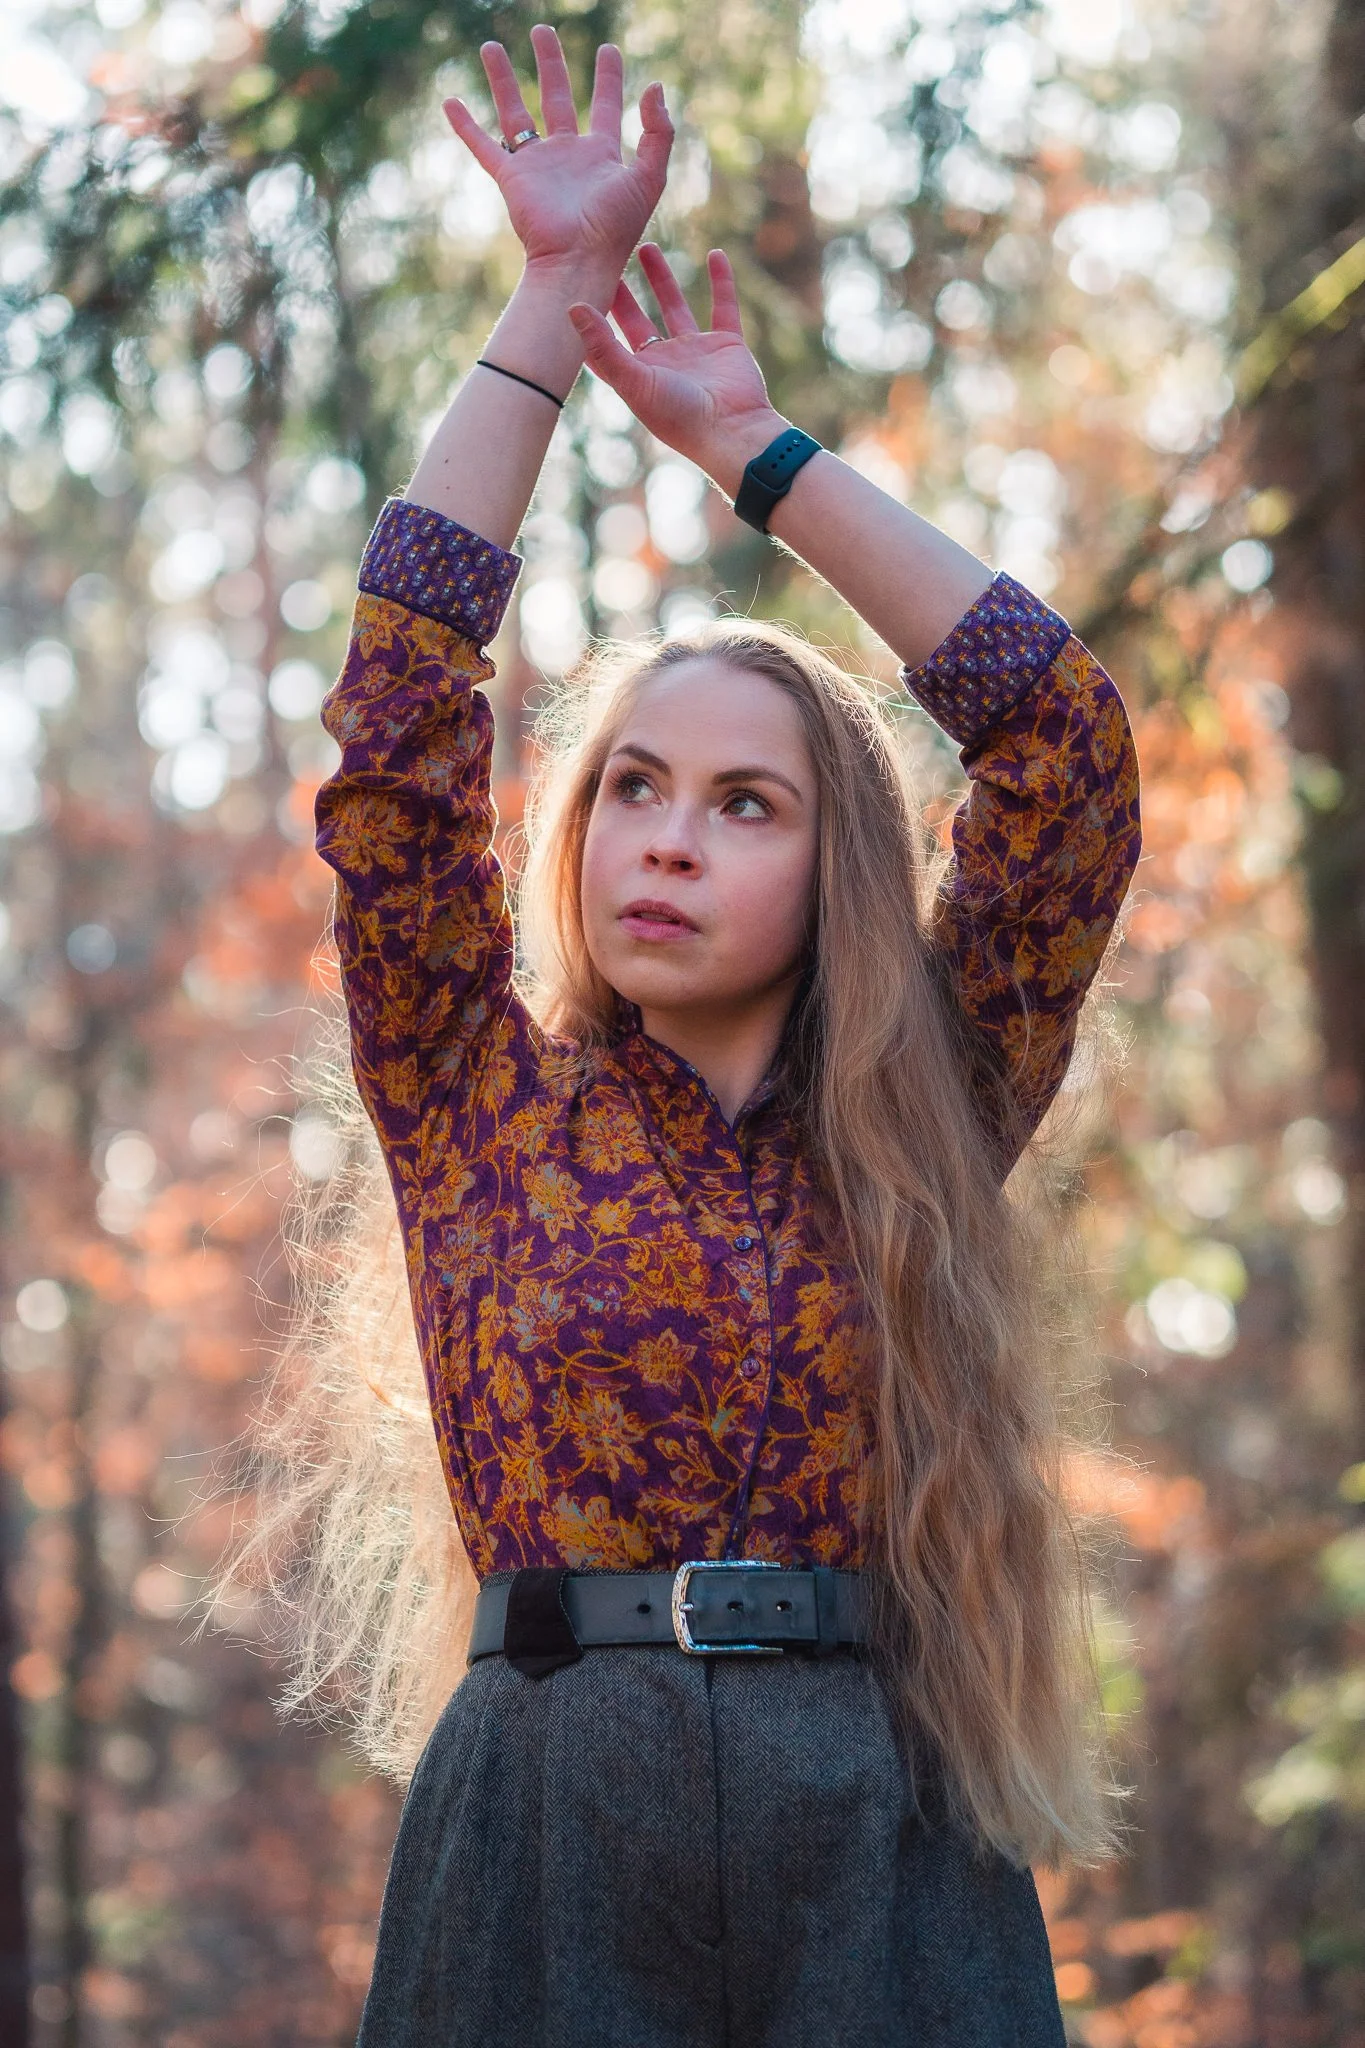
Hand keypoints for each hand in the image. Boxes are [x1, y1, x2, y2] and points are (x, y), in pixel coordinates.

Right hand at [443, 27, 672, 283]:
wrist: (578, 262)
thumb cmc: (616, 229)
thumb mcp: (649, 178)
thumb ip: (658, 133)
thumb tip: (654, 85)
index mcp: (602, 155)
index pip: (606, 106)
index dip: (608, 77)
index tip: (608, 49)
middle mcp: (568, 155)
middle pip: (557, 97)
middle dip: (551, 63)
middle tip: (542, 31)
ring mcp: (538, 166)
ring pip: (515, 112)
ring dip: (502, 80)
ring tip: (490, 46)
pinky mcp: (512, 178)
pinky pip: (484, 146)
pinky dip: (466, 126)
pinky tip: (450, 102)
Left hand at [566, 244, 787, 488]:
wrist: (732, 431)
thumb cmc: (678, 415)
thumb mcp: (633, 380)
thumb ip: (602, 345)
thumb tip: (572, 307)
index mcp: (639, 374)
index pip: (608, 339)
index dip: (593, 315)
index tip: (578, 282)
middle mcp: (664, 362)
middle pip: (638, 318)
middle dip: (624, 291)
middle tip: (607, 255)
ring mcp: (696, 352)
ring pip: (674, 305)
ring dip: (661, 277)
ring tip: (646, 246)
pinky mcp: (726, 344)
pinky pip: (724, 305)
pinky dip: (722, 280)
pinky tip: (715, 253)